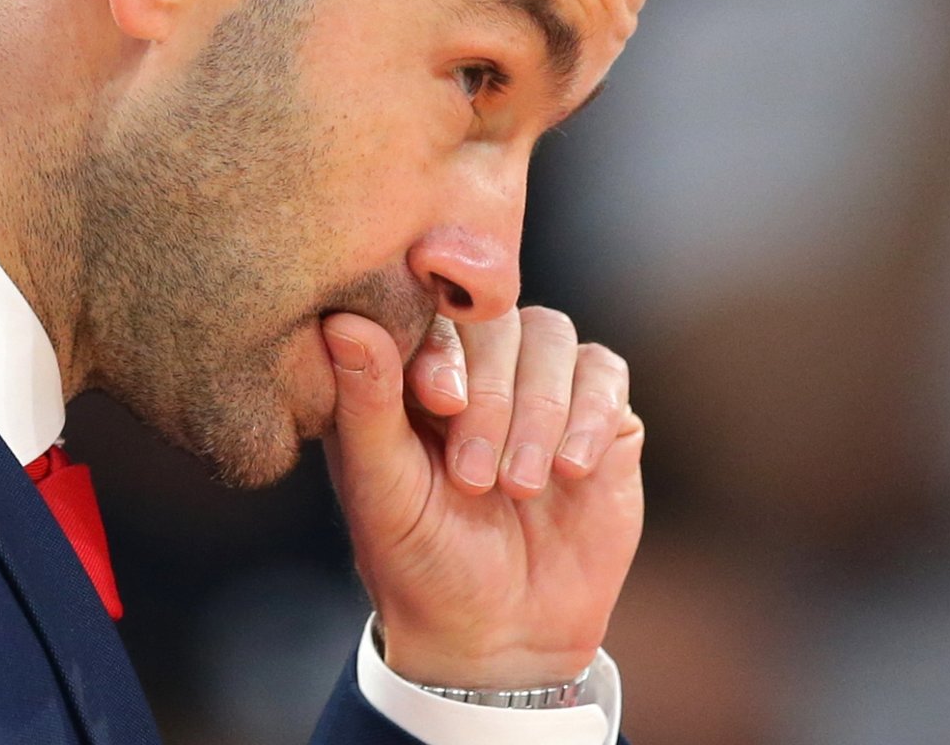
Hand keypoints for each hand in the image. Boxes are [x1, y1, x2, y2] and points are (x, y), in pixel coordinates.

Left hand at [320, 306, 643, 687]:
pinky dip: (591, 414)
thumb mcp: (383, 491)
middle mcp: (482, 368)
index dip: (445, 348)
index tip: (441, 402)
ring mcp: (545, 387)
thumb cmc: (423, 563)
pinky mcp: (601, 414)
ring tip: (523, 486)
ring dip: (542, 410)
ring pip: (554, 338)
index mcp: (418, 374)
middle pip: (500, 319)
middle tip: (478, 478)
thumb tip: (342, 320)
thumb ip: (365, 406)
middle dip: (495, 395)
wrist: (503, 634)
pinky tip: (571, 471)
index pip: (434, 315)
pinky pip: (606, 373)